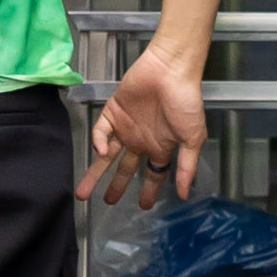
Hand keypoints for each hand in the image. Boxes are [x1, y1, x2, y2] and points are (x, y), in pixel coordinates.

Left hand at [87, 53, 205, 208]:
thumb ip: (187, 167)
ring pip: (107, 155)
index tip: (143, 206)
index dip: (148, 191)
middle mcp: (141, 140)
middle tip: (107, 203)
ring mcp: (126, 127)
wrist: (170, 70)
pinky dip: (98, 141)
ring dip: (96, 173)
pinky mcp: (113, 112)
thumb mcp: (192, 138)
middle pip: (125, 169)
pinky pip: (101, 130)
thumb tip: (185, 194)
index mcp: (160, 148)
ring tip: (84, 192)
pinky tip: (101, 150)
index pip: (152, 175)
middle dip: (116, 186)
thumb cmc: (185, 101)